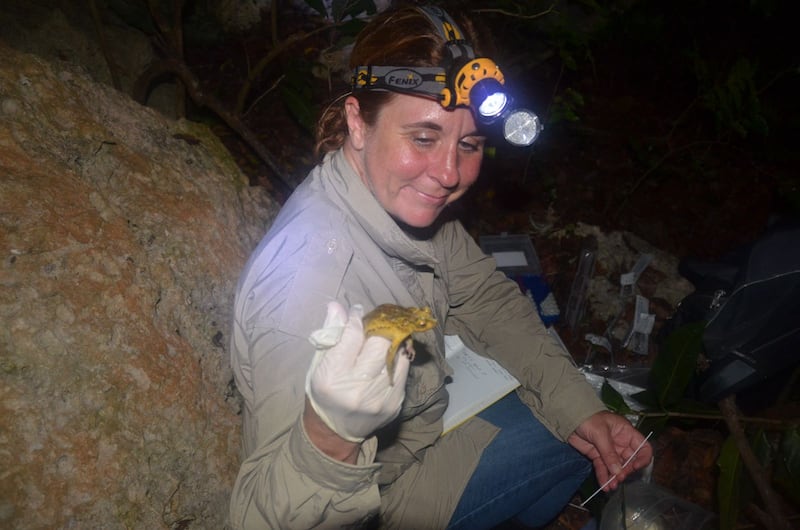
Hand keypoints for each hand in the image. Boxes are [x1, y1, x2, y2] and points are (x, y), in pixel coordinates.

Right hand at [305, 301, 410, 442]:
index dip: (356, 318)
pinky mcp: (395, 402)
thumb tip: (337, 306)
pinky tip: (391, 352)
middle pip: (380, 343)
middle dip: (379, 326)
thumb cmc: (324, 393)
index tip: (357, 310)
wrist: (337, 432)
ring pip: (397, 353)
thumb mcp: (318, 365)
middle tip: (375, 321)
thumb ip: (330, 335)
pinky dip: (398, 356)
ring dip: (393, 339)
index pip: (352, 336)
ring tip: (386, 333)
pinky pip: (404, 369)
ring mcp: (380, 397)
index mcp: (332, 377)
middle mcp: (358, 388)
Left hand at [567, 411, 652, 489]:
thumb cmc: (589, 419)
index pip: (643, 447)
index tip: (636, 467)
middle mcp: (621, 444)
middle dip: (626, 471)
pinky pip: (603, 468)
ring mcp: (609, 451)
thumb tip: (618, 472)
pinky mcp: (598, 456)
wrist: (570, 418)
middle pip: (630, 461)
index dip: (643, 458)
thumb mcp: (600, 433)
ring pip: (616, 467)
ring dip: (615, 478)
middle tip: (619, 477)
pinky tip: (605, 486)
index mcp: (627, 433)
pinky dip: (604, 477)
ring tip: (612, 486)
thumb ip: (609, 453)